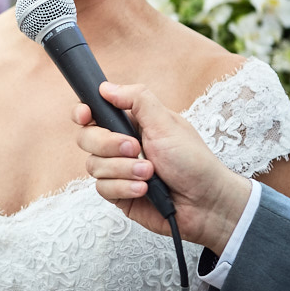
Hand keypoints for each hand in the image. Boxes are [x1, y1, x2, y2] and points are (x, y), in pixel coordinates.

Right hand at [74, 82, 250, 254]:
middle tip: (135, 148)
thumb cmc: (193, 162)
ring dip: (124, 170)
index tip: (86, 116)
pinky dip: (124, 187)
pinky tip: (144, 190)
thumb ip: (137, 100)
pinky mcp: (118, 193)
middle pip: (87, 138)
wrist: (205, 203)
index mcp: (131, 123)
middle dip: (109, 145)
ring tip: (150, 174)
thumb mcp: (167, 123)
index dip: (84, 113)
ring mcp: (118, 170)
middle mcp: (120, 145)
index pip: (94, 112)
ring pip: (94, 165)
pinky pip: (102, 188)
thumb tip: (107, 87)